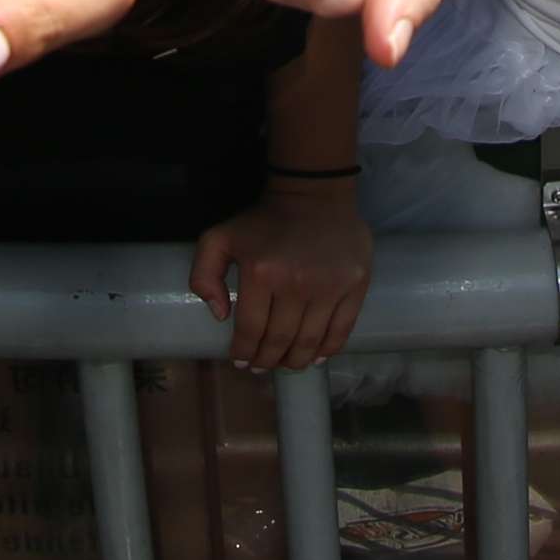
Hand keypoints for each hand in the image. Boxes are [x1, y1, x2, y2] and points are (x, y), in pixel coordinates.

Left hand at [187, 177, 372, 374]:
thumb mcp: (219, 238)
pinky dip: (326, 351)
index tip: (241, 361)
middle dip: (267, 361)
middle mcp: (296, 284)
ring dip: (295, 361)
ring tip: (286, 363)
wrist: (314, 194)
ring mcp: (329, 286)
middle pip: (280, 341)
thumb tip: (221, 315)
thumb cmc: (264, 220)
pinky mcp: (355, 285)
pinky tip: (314, 356)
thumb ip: (204, 275)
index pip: (251, 330)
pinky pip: (341, 331)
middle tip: (262, 366)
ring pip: (309, 342)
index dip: (244, 353)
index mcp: (261, 273)